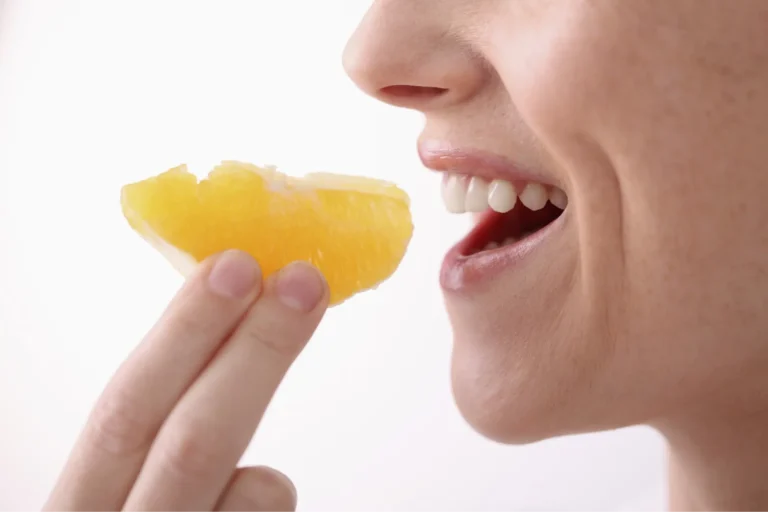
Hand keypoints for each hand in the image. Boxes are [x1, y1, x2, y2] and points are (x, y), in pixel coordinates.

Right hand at [43, 250, 328, 511]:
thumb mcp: (117, 495)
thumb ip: (151, 446)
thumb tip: (220, 345)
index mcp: (75, 510)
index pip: (125, 411)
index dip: (181, 336)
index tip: (235, 266)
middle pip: (188, 440)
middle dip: (252, 353)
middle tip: (300, 282)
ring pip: (249, 494)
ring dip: (264, 472)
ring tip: (239, 491)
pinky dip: (265, 509)